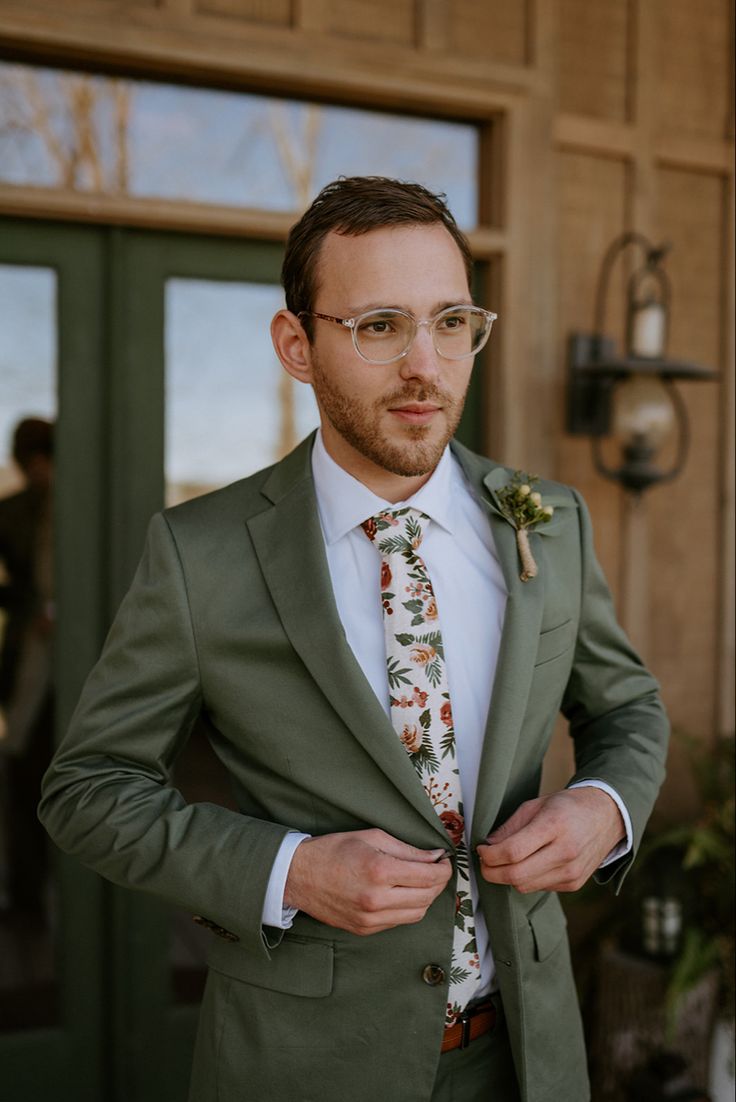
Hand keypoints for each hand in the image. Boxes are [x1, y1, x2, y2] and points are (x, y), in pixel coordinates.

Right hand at [284, 828, 452, 935]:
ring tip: (422, 881)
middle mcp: (377, 899)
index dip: (444, 869)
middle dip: (439, 882)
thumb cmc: (333, 850)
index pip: (429, 877)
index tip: (445, 860)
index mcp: (379, 871)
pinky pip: (398, 921)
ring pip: (416, 913)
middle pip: (427, 897)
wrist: (298, 876)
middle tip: (437, 869)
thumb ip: (407, 850)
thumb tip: (434, 857)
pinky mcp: (364, 929)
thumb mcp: (371, 838)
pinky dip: (408, 908)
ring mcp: (370, 919)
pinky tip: (404, 894)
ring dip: (426, 898)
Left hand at [476, 788, 624, 893]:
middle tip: (484, 861)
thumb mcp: (536, 805)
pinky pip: (538, 887)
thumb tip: (488, 845)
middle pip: (516, 875)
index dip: (489, 855)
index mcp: (554, 826)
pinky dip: (527, 878)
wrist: (606, 816)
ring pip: (525, 886)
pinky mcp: (573, 884)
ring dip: (507, 876)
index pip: (513, 852)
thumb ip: (510, 827)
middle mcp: (565, 852)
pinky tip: (529, 863)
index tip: (481, 849)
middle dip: (491, 872)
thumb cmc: (567, 806)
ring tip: (504, 861)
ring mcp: (571, 872)